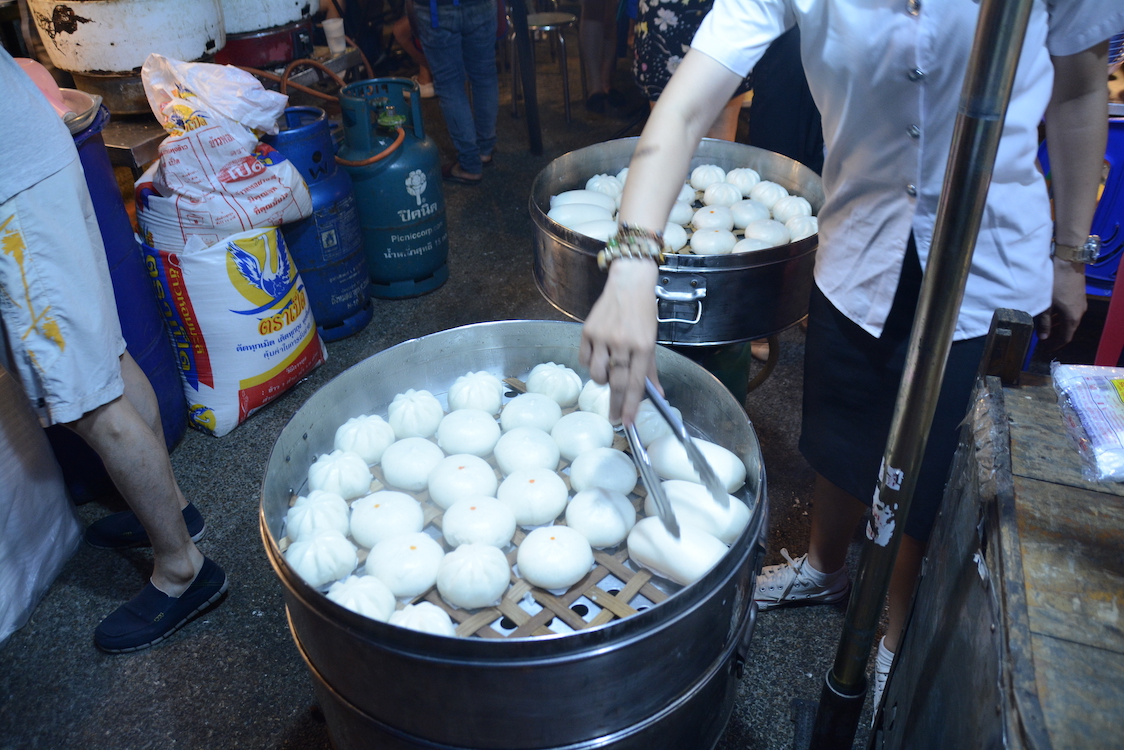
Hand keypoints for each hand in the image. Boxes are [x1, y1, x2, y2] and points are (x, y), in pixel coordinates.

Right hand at [579, 259, 660, 424]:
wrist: (628, 283)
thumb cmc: (643, 313)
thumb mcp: (652, 341)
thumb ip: (651, 369)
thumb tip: (657, 394)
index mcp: (642, 346)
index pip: (635, 382)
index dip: (630, 405)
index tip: (626, 422)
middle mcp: (622, 342)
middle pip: (615, 382)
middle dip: (615, 404)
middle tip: (613, 418)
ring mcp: (603, 337)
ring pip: (597, 374)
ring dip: (602, 379)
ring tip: (609, 370)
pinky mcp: (587, 331)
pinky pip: (584, 359)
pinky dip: (591, 363)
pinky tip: (599, 355)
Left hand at [1035, 257, 1086, 345]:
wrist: (1068, 262)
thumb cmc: (1054, 284)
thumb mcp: (1046, 305)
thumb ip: (1045, 322)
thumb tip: (1043, 337)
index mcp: (1072, 318)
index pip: (1066, 337)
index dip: (1056, 345)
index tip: (1046, 349)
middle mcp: (1080, 312)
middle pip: (1069, 329)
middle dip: (1056, 336)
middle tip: (1044, 340)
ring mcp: (1081, 303)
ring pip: (1069, 320)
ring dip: (1058, 325)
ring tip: (1046, 328)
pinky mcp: (1079, 296)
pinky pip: (1070, 311)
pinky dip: (1061, 317)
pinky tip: (1052, 314)